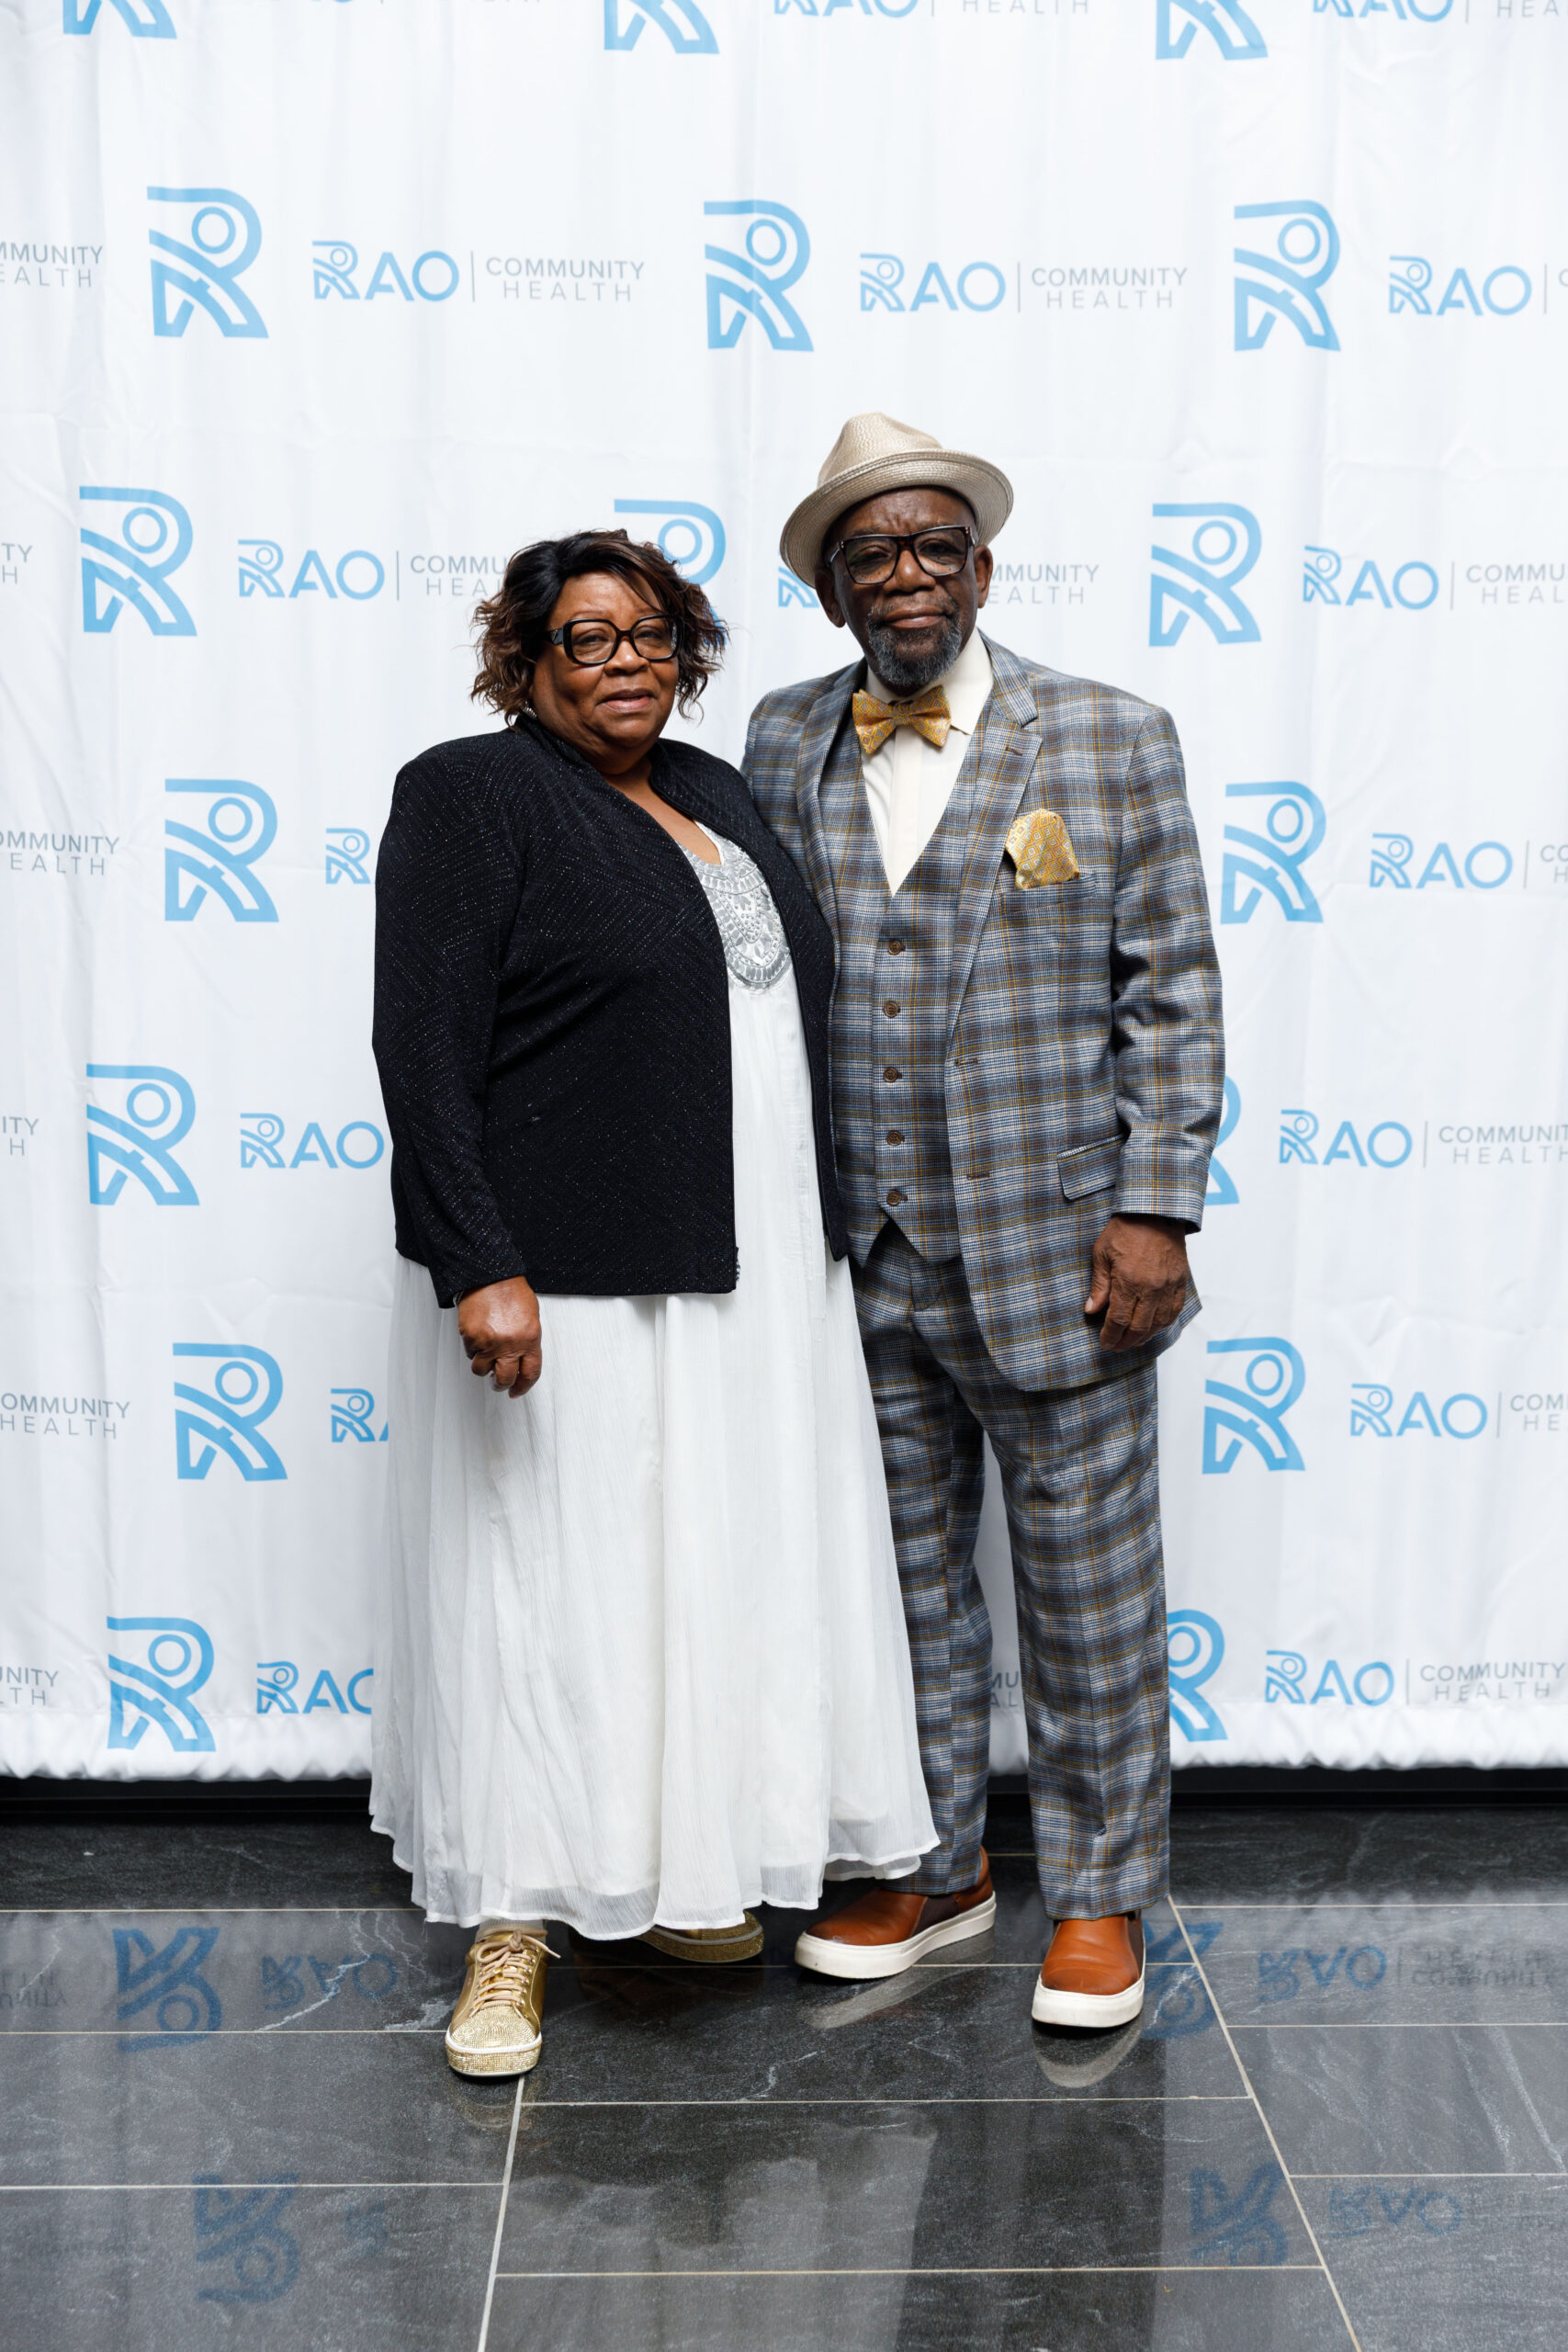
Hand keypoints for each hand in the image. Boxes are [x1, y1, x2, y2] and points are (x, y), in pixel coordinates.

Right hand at [457, 1277, 541, 1396]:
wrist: (489, 1276)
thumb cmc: (511, 1292)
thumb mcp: (531, 1318)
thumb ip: (528, 1342)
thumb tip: (522, 1361)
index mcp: (530, 1339)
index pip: (530, 1373)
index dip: (523, 1387)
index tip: (516, 1392)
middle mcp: (511, 1344)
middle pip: (505, 1379)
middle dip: (500, 1384)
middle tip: (498, 1382)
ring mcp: (490, 1342)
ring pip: (482, 1370)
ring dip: (483, 1366)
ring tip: (485, 1354)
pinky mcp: (471, 1337)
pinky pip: (470, 1354)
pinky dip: (473, 1349)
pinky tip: (478, 1336)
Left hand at [1084, 1215, 1189, 1352]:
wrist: (1156, 1211)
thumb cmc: (1125, 1229)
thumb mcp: (1102, 1253)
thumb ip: (1099, 1285)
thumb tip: (1091, 1310)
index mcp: (1128, 1282)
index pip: (1118, 1321)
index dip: (1110, 1336)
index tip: (1104, 1343)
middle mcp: (1151, 1288)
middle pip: (1138, 1328)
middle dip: (1125, 1341)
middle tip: (1116, 1346)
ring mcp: (1168, 1286)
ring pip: (1158, 1323)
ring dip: (1145, 1336)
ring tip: (1133, 1340)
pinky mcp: (1180, 1281)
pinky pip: (1175, 1311)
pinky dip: (1163, 1323)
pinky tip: (1154, 1327)